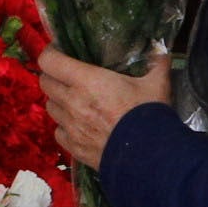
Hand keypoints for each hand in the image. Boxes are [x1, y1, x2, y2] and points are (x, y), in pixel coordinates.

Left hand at [38, 48, 170, 169]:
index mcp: (87, 81)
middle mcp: (72, 102)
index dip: (51, 53)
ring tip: (73, 100)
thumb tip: (162, 49)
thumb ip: (157, 63)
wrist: (149, 157)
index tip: (59, 50)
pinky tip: (78, 125)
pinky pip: (58, 132)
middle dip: (53, 75)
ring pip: (50, 107)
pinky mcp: (73, 147)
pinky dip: (64, 126)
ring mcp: (70, 126)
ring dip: (58, 101)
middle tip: (68, 75)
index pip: (49, 61)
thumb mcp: (157, 84)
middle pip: (45, 82)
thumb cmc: (149, 115)